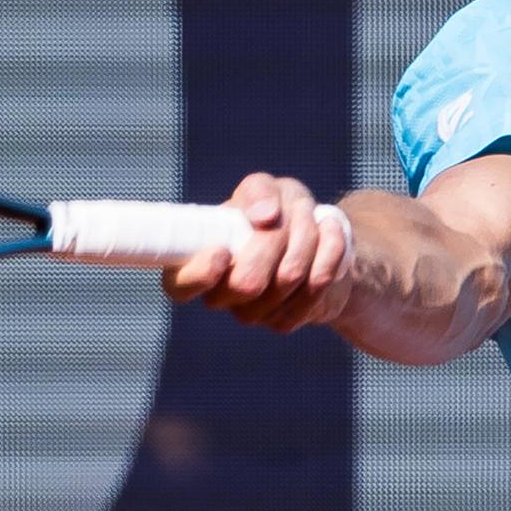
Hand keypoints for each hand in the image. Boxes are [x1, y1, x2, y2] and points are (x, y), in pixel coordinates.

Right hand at [162, 172, 353, 331]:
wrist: (319, 241)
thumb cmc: (279, 212)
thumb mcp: (269, 189)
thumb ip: (258, 191)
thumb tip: (263, 216)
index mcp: (197, 261)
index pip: (180, 285)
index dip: (201, 273)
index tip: (224, 251)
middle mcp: (219, 295)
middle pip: (247, 282)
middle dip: (276, 239)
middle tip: (291, 215)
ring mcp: (251, 314)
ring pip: (286, 280)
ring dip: (307, 239)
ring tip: (312, 218)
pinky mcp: (284, 321)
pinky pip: (314, 289)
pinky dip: (329, 253)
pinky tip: (330, 234)